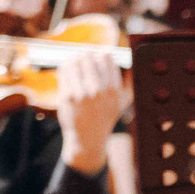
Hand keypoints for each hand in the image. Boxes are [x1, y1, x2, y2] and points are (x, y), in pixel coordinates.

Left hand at [56, 51, 124, 175]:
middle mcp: (99, 91)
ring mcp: (82, 94)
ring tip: (72, 60)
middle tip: (82, 56)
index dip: (100, 55)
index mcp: (114, 90)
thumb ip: (127, 83)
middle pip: (88, 58)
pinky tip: (65, 68)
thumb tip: (129, 62)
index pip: (106, 58)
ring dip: (73, 59)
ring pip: (74, 63)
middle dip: (84, 55)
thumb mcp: (122, 102)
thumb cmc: (105, 117)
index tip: (96, 57)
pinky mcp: (67, 97)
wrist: (88, 138)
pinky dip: (64, 68)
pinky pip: (64, 73)